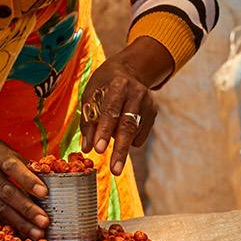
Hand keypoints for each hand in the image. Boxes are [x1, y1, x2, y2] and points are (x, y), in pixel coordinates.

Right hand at [0, 119, 48, 238]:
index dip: (28, 180)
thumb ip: (22, 164)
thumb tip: (47, 178)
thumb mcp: (2, 150)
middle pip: (7, 193)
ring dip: (21, 223)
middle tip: (44, 222)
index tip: (44, 193)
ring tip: (38, 234)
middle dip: (27, 209)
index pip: (12, 167)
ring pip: (1, 208)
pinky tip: (24, 235)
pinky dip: (10, 226)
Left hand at [80, 37, 170, 175]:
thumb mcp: (90, 95)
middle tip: (115, 170)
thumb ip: (88, 120)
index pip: (111, 111)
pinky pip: (140, 135)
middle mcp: (136, 93)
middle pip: (128, 125)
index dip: (104, 131)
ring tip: (113, 152)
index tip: (98, 149)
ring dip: (122, 145)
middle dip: (120, 150)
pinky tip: (121, 130)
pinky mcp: (153, 113)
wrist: (129, 70)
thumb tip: (86, 148)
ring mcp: (148, 103)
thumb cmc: (103, 85)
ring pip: (135, 132)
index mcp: (118, 85)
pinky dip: (129, 140)